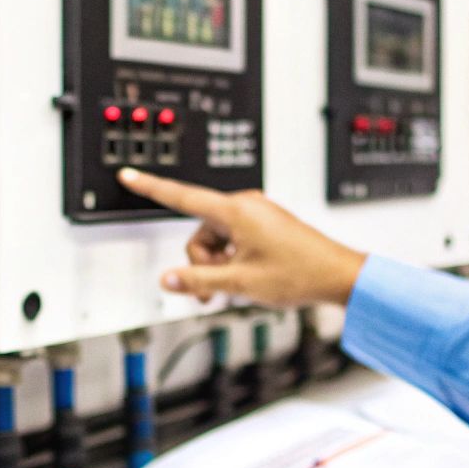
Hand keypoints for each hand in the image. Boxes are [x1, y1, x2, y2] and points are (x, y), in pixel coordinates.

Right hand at [117, 167, 366, 306]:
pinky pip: (235, 240)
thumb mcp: (240, 283)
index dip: (151, 187)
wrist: (338, 275)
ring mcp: (257, 215)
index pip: (181, 196)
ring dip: (219, 266)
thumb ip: (198, 280)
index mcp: (236, 211)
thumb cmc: (299, 272)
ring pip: (216, 240)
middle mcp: (246, 206)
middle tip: (214, 292)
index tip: (130, 175)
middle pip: (200, 232)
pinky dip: (233, 261)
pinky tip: (248, 279)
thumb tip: (169, 279)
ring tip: (237, 287)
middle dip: (202, 263)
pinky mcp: (266, 225)